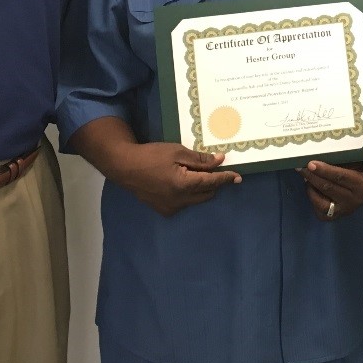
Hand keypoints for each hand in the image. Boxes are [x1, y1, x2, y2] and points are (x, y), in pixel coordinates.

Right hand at [116, 141, 240, 216]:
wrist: (125, 167)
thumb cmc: (151, 155)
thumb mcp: (177, 152)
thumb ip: (200, 159)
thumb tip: (220, 160)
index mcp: (184, 185)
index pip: (212, 182)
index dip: (226, 178)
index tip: (238, 176)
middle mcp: (179, 201)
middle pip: (207, 194)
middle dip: (213, 183)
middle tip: (213, 170)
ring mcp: (171, 208)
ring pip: (196, 200)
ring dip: (200, 188)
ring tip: (192, 173)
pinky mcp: (164, 210)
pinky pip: (185, 203)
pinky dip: (188, 194)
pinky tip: (180, 182)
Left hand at [298, 160, 362, 220]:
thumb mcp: (361, 159)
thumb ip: (351, 156)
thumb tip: (326, 149)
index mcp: (362, 183)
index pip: (340, 176)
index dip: (324, 170)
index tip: (310, 163)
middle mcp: (355, 199)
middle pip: (328, 188)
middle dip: (312, 176)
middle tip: (301, 167)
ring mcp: (345, 210)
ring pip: (322, 202)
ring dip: (311, 188)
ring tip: (306, 176)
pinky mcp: (337, 216)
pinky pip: (320, 211)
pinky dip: (313, 198)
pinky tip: (311, 188)